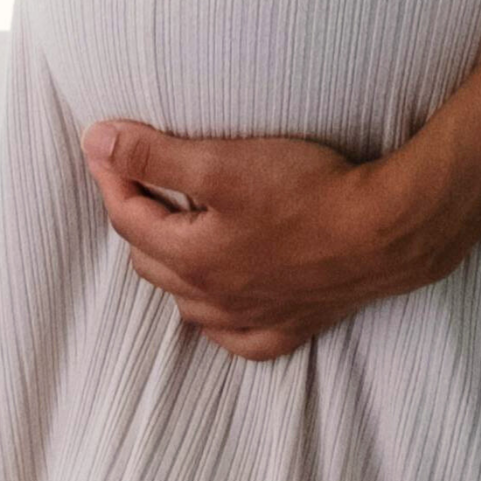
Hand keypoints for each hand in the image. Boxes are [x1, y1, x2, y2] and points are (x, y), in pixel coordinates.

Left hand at [80, 117, 443, 360]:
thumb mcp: (223, 162)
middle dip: (138, 219)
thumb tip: (96, 143)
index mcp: (192, 259)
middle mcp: (215, 300)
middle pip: (152, 262)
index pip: (129, 218)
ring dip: (172, 267)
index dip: (111, 178)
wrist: (384, 232)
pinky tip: (222, 300)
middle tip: (141, 180)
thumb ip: (155, 155)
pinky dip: (217, 317)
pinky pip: (235, 337)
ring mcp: (253, 321)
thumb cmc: (307, 192)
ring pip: (188, 303)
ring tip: (177, 231)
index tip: (104, 146)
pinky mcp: (290, 329)